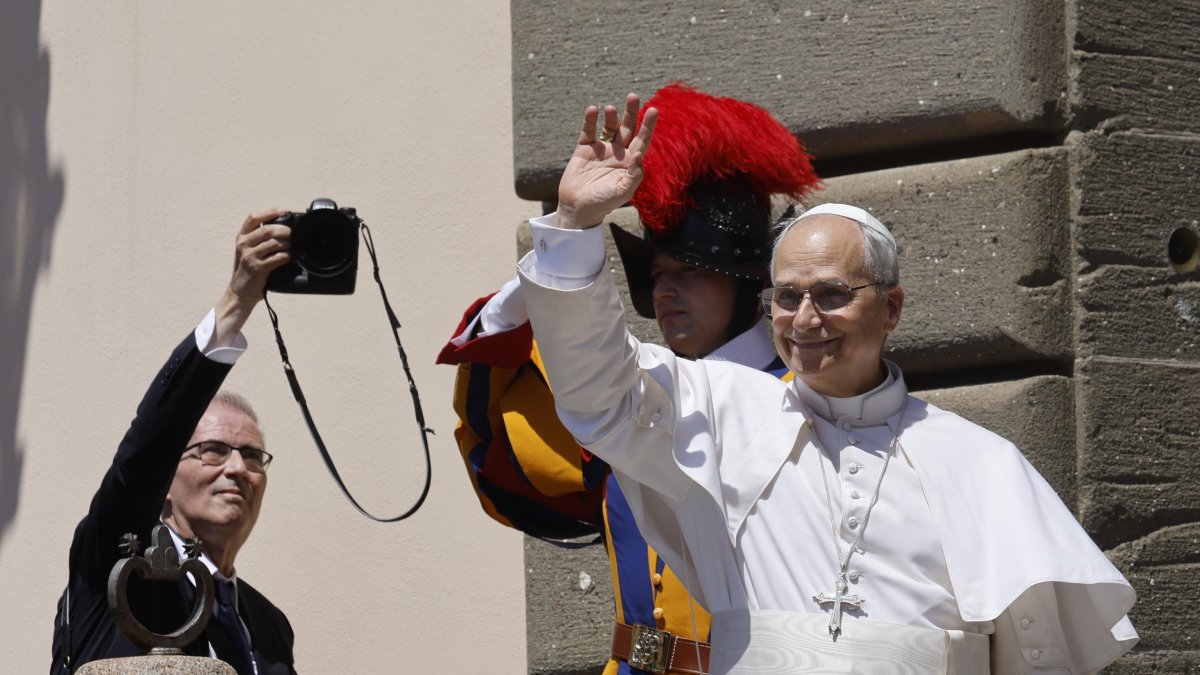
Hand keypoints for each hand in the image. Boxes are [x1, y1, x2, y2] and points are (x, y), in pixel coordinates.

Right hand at [210, 209, 290, 347]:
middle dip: (284, 230)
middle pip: (267, 229)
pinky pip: (277, 258)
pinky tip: (288, 258)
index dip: (269, 212)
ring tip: (292, 248)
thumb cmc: (248, 269)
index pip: (253, 217)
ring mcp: (249, 256)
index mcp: (241, 237)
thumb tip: (283, 227)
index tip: (283, 211)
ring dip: (287, 245)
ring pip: (274, 243)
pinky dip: (286, 257)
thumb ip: (259, 238)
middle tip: (293, 234)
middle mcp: (243, 244)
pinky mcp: (257, 268)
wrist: (241, 291)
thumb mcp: (248, 250)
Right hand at [555, 93, 657, 229]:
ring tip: (610, 108)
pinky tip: (592, 110)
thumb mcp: (622, 191)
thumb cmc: (603, 202)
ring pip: (609, 126)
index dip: (648, 126)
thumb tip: (639, 154)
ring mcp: (601, 149)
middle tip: (633, 96)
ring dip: (611, 116)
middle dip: (631, 112)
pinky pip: (588, 130)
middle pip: (627, 128)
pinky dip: (590, 119)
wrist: (578, 208)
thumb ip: (633, 174)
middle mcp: (617, 153)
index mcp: (629, 162)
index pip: (641, 140)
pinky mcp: (584, 148)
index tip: (653, 110)